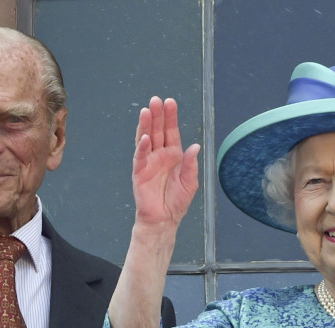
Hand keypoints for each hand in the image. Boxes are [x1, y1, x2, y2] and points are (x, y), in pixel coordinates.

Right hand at [132, 96, 199, 229]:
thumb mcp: (190, 182)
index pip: (171, 131)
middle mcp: (159, 155)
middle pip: (157, 130)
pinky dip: (142, 147)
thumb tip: (195, 146)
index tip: (170, 102)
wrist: (164, 219)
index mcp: (173, 155)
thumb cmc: (177, 201)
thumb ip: (191, 164)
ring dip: (145, 125)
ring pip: (146, 139)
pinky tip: (145, 137)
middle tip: (155, 100)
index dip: (170, 117)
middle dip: (156, 115)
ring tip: (146, 110)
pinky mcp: (139, 172)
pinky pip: (140, 157)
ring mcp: (148, 162)